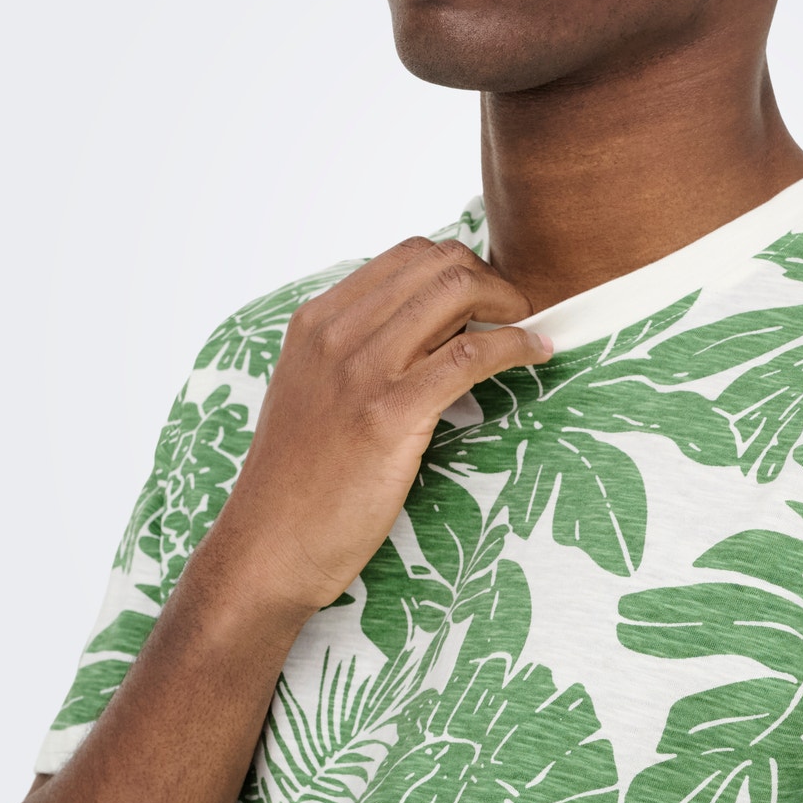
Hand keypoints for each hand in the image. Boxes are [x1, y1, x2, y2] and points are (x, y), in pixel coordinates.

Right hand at [205, 236, 550, 616]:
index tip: (487, 296)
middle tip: (516, 313)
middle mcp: (335, 333)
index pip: (407, 255)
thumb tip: (425, 328)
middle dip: (491, 279)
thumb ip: (356, 351)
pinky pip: (470, 355)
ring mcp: (360, 371)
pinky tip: (535, 355)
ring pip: (455, 294)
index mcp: (316, 321)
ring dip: (509, 306)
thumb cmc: (297, 481)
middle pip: (437, 264)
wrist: (267, 547)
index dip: (460, 266)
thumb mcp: (314, 392)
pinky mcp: (388, 414)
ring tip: (528, 330)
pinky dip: (516, 346)